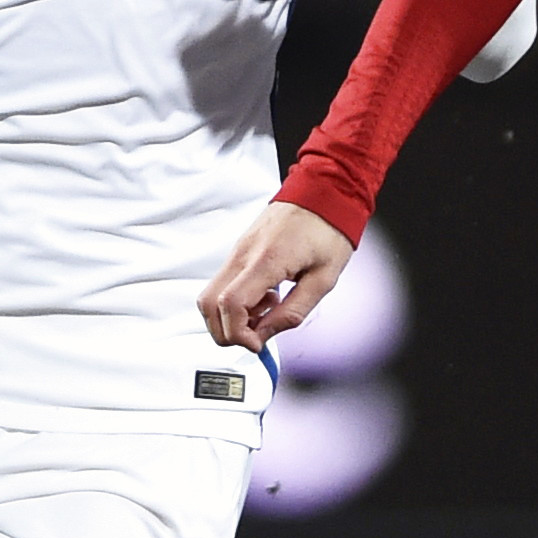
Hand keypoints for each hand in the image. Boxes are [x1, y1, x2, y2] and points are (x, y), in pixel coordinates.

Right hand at [202, 199, 356, 349]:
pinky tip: (266, 296)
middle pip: (208, 305)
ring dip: (232, 316)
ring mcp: (237, 251)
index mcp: (266, 260)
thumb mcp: (324, 280)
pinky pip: (223, 283)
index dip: (238, 333)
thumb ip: (293, 312)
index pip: (230, 305)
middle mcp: (243, 255)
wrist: (324, 193)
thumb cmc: (329, 232)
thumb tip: (266, 335)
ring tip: (268, 309)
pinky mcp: (238, 250)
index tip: (258, 344)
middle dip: (227, 331)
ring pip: (211, 295)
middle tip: (258, 335)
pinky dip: (236, 301)